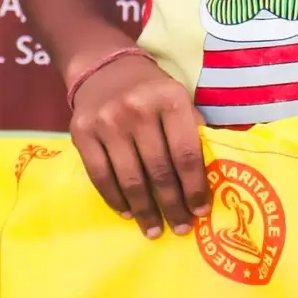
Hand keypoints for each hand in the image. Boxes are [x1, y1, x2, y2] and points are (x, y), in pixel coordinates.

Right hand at [70, 51, 211, 239]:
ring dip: (144, 211)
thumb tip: (215, 173)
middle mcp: (137, 110)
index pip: (186, 153)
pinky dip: (115, 199)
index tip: (201, 211)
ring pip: (130, 179)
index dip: (195, 187)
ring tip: (154, 230)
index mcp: (170, 99)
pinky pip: (100, 176)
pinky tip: (128, 212)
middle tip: (181, 229)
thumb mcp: (179, 97)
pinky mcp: (82, 133)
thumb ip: (193, 129)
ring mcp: (107, 122)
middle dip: (172, 205)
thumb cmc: (150, 89)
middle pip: (159, 170)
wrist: (102, 66)